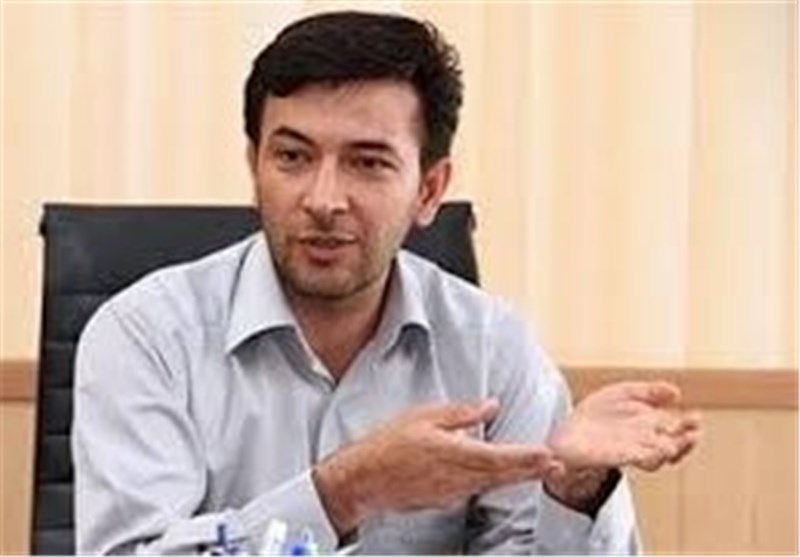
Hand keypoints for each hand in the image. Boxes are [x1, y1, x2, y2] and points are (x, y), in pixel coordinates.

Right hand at [313, 399, 558, 534]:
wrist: (364, 480)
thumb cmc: (389, 445)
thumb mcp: (425, 417)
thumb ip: (461, 414)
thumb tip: (491, 406)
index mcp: (457, 454)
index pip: (502, 457)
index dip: (528, 458)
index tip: (550, 455)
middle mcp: (460, 478)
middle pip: (504, 474)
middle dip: (533, 470)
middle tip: (560, 467)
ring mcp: (453, 492)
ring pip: (492, 483)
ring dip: (517, 477)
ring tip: (541, 470)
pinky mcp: (445, 499)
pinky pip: (476, 488)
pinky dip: (494, 481)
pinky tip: (502, 475)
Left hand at [548, 381, 701, 471]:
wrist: (571, 432)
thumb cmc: (600, 413)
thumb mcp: (624, 393)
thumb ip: (649, 391)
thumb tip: (676, 392)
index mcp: (650, 423)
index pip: (677, 427)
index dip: (688, 425)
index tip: (696, 419)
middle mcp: (644, 440)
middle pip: (673, 445)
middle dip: (684, 442)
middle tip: (693, 435)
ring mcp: (632, 450)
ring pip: (657, 456)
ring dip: (667, 452)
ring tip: (673, 447)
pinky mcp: (616, 457)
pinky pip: (635, 459)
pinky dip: (644, 457)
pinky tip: (649, 453)